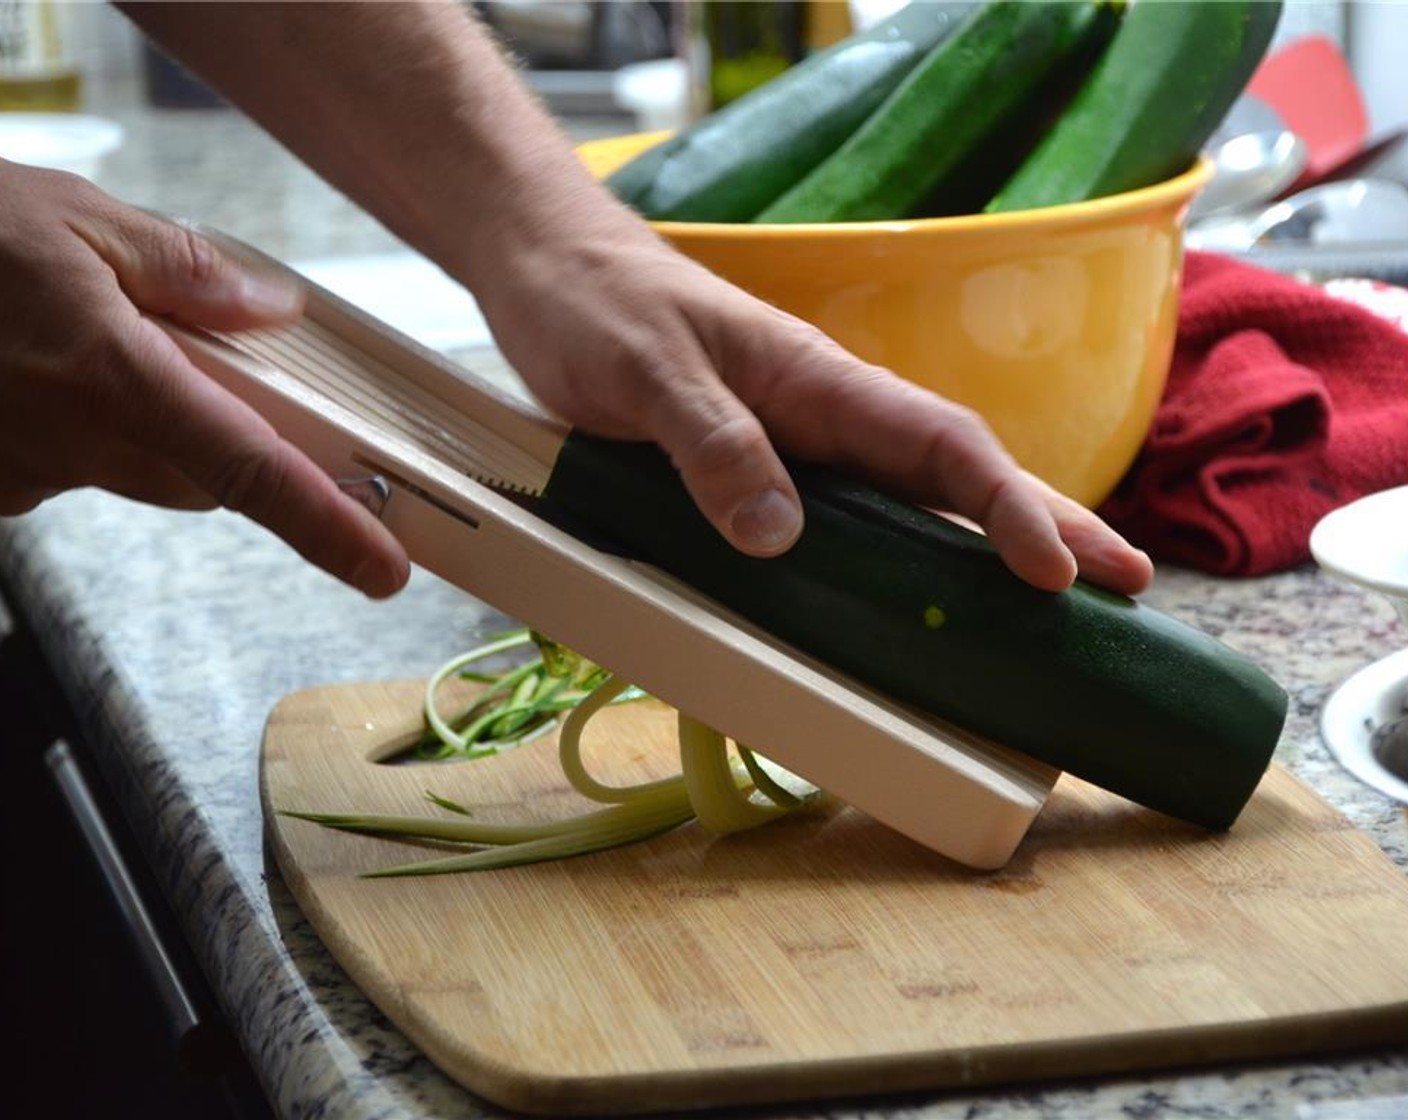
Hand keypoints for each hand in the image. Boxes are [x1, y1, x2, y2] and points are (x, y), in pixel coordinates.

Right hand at [0, 159, 407, 596]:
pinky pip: (68, 468)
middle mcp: (73, 440)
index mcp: (112, 375)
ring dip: (149, 428)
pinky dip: (81, 429)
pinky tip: (41, 371)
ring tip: (96, 349)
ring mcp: (23, 472)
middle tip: (229, 381)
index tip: (385, 571)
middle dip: (232, 443)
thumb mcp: (75, 217)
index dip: (327, 526)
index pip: (249, 470)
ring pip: (136, 474)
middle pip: (202, 480)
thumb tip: (272, 310)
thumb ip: (184, 270)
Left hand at [469, 186, 1152, 595]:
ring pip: (914, 498)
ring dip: (988, 544)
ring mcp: (800, 442)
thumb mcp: (647, 373)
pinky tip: (920, 588)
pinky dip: (903, 550)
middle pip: (957, 474)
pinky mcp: (761, 466)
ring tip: (1059, 599)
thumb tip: (782, 536)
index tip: (1054, 571)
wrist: (550, 271)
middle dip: (1043, 526)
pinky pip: (849, 515)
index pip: (941, 445)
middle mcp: (827, 415)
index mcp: (820, 383)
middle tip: (1126, 584)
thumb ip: (713, 444)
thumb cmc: (599, 306)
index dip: (1007, 506)